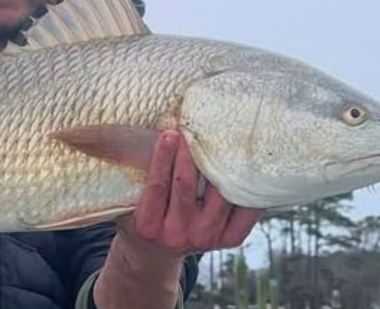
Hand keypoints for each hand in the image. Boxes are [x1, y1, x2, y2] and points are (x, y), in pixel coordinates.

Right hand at [118, 130, 260, 258]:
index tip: (169, 133)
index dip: (163, 157)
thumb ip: (143, 173)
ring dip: (221, 165)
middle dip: (190, 153)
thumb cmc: (144, 212)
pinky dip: (248, 188)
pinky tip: (248, 166)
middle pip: (186, 186)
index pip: (156, 185)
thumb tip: (163, 130)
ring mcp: (204, 238)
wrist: (158, 250)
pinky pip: (244, 211)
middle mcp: (176, 235)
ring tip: (224, 139)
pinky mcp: (228, 240)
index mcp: (148, 225)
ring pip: (218, 195)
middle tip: (196, 128)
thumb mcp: (131, 199)